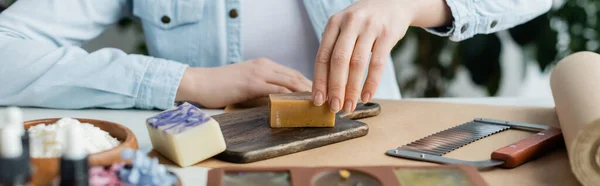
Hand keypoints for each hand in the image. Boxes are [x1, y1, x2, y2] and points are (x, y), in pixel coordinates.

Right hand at [176, 58, 311, 107]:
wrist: (200, 82)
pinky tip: (301, 104)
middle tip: (327, 101)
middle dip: (314, 88)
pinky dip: (291, 97)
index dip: (309, 84)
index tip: (321, 95)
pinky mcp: (252, 83)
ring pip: (291, 81)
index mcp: (264, 65)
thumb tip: (278, 103)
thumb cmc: (220, 86)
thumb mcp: (246, 85)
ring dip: (307, 93)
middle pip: (297, 76)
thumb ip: (263, 90)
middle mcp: (265, 66)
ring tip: (320, 104)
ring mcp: (259, 73)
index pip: (293, 74)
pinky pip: (277, 90)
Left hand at [311, 0, 450, 112]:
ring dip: (352, 89)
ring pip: (357, 64)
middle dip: (335, 87)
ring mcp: (369, 27)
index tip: (318, 99)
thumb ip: (335, 49)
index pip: (323, 55)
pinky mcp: (387, 34)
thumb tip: (325, 86)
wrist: (394, 3)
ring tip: (349, 106)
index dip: (320, 80)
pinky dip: (371, 83)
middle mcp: (350, 23)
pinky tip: (366, 96)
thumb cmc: (364, 22)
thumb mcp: (345, 28)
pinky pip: (378, 63)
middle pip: (338, 61)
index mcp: (334, 23)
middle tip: (334, 107)